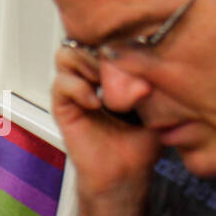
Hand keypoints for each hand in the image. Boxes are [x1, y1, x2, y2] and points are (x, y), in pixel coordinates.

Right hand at [51, 45, 160, 197]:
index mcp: (109, 74)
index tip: (134, 50)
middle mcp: (88, 78)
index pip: (102, 40)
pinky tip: (96, 103)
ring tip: (103, 80)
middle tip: (117, 64)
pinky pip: (60, 84)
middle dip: (98, 48)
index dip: (113, 39)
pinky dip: (77, 88)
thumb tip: (151, 58)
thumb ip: (151, 81)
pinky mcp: (63, 107)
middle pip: (81, 41)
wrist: (125, 175)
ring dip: (85, 63)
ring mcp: (74, 91)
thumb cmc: (140, 145)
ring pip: (65, 55)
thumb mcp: (154, 107)